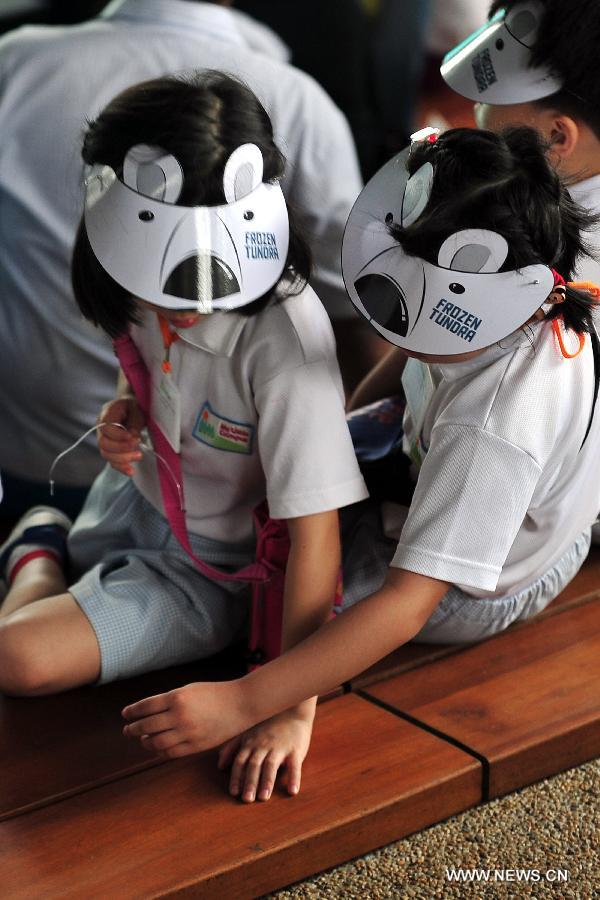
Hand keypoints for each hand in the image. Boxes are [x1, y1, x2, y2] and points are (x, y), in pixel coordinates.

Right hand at [98, 397, 145, 474]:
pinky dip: (121, 467)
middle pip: (103, 444)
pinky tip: (131, 471)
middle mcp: (101, 428)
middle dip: (121, 448)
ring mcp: (105, 440)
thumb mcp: (137, 408)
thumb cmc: (133, 407)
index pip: (106, 428)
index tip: (133, 436)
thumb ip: (135, 422)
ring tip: (139, 455)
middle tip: (137, 444)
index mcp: (106, 414)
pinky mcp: (111, 450)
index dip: (118, 435)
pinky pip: (112, 461)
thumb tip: (133, 437)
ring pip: (106, 455)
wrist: (130, 408)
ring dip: (123, 459)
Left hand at [122, 680, 248, 758]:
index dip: (132, 712)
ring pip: (155, 742)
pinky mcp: (196, 745)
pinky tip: (156, 747)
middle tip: (127, 730)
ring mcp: (187, 732)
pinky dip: (159, 751)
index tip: (125, 714)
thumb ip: (169, 700)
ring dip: (144, 741)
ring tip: (142, 739)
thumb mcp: (189, 689)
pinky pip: (170, 752)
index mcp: (177, 697)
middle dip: (133, 729)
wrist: (240, 704)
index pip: (145, 707)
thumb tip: (147, 712)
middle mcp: (179, 715)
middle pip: (147, 726)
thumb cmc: (214, 693)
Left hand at [217, 705, 314, 802]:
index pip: (241, 761)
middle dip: (250, 782)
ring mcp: (279, 747)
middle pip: (254, 765)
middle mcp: (263, 745)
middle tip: (247, 799)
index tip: (233, 792)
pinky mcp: (295, 750)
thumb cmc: (268, 726)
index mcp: (251, 743)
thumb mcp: (248, 733)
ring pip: (271, 765)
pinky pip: (294, 765)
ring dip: (267, 781)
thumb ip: (232, 747)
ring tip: (264, 797)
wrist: (292, 712)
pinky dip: (294, 778)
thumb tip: (219, 765)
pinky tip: (292, 791)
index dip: (236, 776)